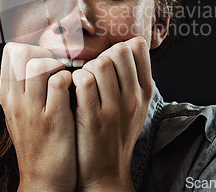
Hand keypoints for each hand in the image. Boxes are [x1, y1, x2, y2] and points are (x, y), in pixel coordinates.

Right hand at [0, 43, 75, 191]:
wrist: (44, 180)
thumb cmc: (38, 141)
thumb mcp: (21, 113)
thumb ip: (24, 86)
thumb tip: (35, 57)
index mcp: (7, 95)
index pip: (11, 52)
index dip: (32, 48)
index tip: (46, 59)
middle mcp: (15, 99)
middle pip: (22, 52)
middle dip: (45, 52)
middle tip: (58, 68)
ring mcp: (32, 109)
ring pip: (40, 64)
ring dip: (59, 66)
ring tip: (67, 80)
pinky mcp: (53, 119)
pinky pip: (60, 82)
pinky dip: (71, 80)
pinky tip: (76, 91)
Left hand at [72, 36, 153, 190]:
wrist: (106, 173)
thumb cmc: (115, 133)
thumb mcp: (134, 106)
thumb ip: (132, 77)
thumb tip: (129, 43)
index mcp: (144, 92)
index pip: (138, 48)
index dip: (119, 45)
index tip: (107, 57)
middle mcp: (132, 98)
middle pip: (119, 51)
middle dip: (101, 53)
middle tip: (91, 68)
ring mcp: (113, 108)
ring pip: (100, 63)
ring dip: (85, 66)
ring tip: (81, 80)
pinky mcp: (92, 118)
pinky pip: (83, 81)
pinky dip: (74, 78)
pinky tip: (71, 88)